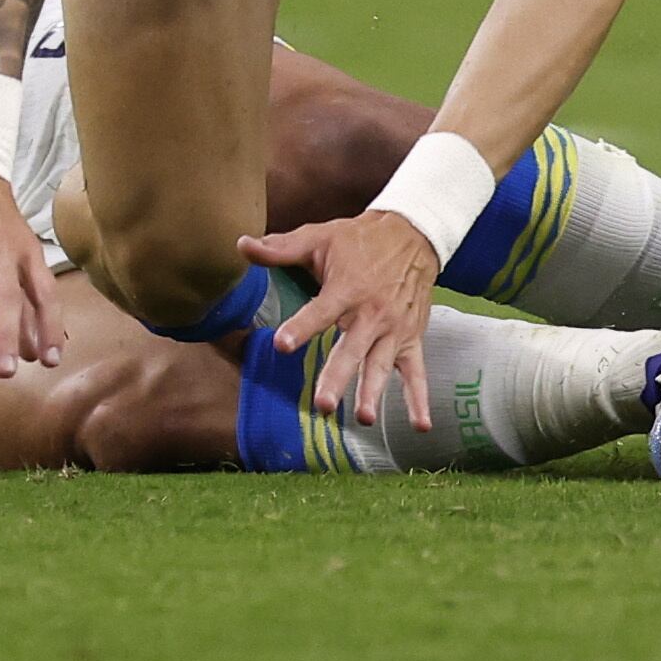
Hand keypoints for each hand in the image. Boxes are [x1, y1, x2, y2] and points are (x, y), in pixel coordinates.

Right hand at [0, 166, 63, 378]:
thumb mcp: (18, 254)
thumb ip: (25, 301)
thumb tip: (34, 352)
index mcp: (25, 253)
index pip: (43, 294)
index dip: (48, 327)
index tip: (48, 362)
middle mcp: (0, 246)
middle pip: (7, 293)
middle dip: (6, 333)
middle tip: (5, 371)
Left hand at [241, 211, 441, 430]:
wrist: (412, 234)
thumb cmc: (360, 239)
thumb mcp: (320, 237)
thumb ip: (280, 248)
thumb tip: (240, 245)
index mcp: (347, 288)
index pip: (320, 310)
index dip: (301, 327)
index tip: (282, 345)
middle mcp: (372, 313)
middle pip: (352, 349)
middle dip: (338, 377)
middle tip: (322, 404)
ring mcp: (394, 330)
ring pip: (380, 365)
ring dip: (373, 392)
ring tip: (364, 418)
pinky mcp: (411, 340)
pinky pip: (417, 373)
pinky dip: (420, 400)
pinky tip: (420, 426)